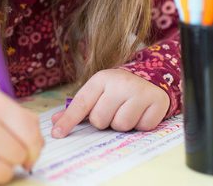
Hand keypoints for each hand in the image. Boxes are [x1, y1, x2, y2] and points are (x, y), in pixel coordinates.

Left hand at [50, 69, 169, 137]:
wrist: (150, 80)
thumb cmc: (118, 90)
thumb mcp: (97, 92)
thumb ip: (78, 108)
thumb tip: (55, 122)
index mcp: (101, 79)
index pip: (81, 103)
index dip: (68, 120)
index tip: (57, 134)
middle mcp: (120, 83)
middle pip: (100, 120)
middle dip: (105, 121)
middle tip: (112, 111)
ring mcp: (140, 91)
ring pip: (121, 125)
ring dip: (122, 124)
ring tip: (127, 111)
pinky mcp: (156, 102)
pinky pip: (141, 127)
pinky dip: (140, 125)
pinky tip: (141, 112)